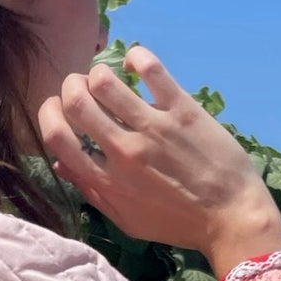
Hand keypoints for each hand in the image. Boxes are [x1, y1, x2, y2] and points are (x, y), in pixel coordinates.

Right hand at [37, 45, 280, 275]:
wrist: (232, 217)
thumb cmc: (178, 223)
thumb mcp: (128, 220)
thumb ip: (93, 193)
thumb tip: (61, 164)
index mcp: (107, 181)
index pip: (57, 139)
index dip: (48, 116)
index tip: (57, 110)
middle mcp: (124, 152)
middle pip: (75, 103)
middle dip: (69, 87)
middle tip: (80, 87)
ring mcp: (153, 128)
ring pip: (105, 81)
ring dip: (97, 73)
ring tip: (106, 77)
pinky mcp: (182, 110)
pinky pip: (151, 69)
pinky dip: (136, 57)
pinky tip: (135, 62)